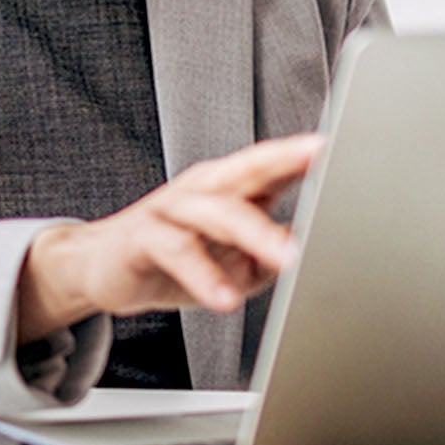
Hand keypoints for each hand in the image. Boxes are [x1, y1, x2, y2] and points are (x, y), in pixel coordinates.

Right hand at [18, 133, 322, 338]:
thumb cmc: (176, 258)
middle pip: (247, 169)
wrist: (101, 267)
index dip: (304, 153)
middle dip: (284, 163)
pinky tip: (223, 298)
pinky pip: (176, 251)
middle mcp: (200, 188)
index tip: (343, 146)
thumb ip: (274, 251)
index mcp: (228, 187)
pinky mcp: (142, 237)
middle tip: (324, 169)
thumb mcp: (236, 259)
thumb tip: (316, 251)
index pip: (270, 163)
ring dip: (254, 236)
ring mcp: (169, 208)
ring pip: (216, 212)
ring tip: (287, 262)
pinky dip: (203, 275)